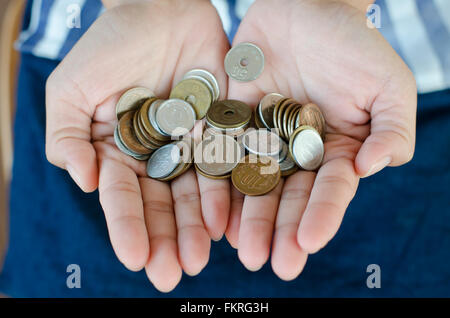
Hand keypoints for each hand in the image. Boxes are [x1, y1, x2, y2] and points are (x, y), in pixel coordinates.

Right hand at [45, 0, 229, 291]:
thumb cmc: (111, 44)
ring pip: (193, 194)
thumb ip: (68, 135)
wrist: (159, 9)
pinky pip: (223, 165)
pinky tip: (225, 221)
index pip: (121, 197)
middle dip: (165, 240)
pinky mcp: (219, 130)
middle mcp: (154, 155)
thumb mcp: (73, 88)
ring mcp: (188, 145)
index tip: (136, 257)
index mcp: (118, 152)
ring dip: (196, 228)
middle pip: (160, 204)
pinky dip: (224, 193)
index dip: (127, 227)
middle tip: (170, 274)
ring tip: (199, 259)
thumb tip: (85, 181)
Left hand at [225, 0, 415, 279]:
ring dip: (246, 217)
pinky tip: (212, 211)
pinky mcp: (232, 120)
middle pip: (286, 196)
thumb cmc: (353, 43)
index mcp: (334, 149)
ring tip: (240, 249)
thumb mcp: (387, 85)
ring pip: (252, 183)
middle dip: (277, 229)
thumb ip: (391, 130)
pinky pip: (222, 154)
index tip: (308, 243)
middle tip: (266, 263)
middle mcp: (295, 151)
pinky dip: (217, 181)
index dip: (320, 216)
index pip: (328, 190)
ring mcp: (261, 137)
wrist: (306, 6)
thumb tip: (376, 168)